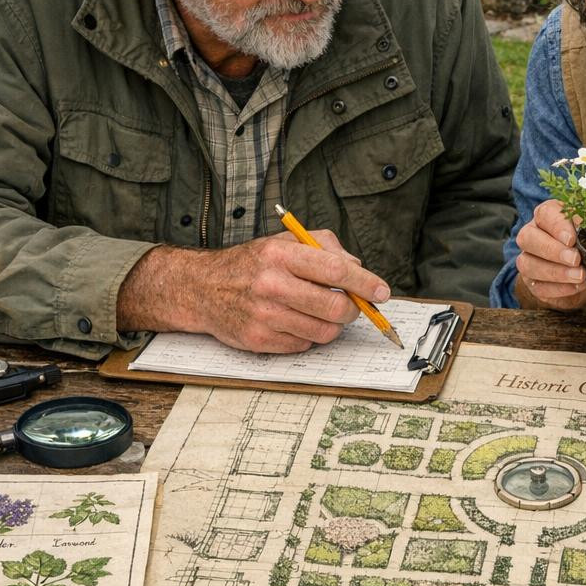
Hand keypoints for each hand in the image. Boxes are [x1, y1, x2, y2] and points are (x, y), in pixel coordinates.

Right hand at [119, 232, 387, 352]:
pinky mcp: (259, 340)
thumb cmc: (251, 263)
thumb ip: (324, 246)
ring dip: (332, 324)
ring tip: (319, 310)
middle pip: (336, 307)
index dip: (366, 283)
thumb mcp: (284, 241)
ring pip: (325, 331)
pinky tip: (294, 320)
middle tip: (352, 305)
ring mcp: (264, 316)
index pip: (336, 270)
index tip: (382, 292)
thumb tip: (358, 267)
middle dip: (353, 309)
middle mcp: (271, 285)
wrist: (202, 288)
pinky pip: (305, 344)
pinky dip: (309, 334)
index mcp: (280, 254)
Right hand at [513, 199, 585, 309]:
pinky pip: (538, 287)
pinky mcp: (532, 282)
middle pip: (527, 238)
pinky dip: (559, 289)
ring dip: (556, 272)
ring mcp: (528, 259)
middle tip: (576, 259)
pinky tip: (577, 287)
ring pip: (528, 264)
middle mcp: (531, 235)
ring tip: (580, 276)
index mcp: (545, 215)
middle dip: (552, 250)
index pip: (544, 214)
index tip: (572, 239)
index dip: (557, 227)